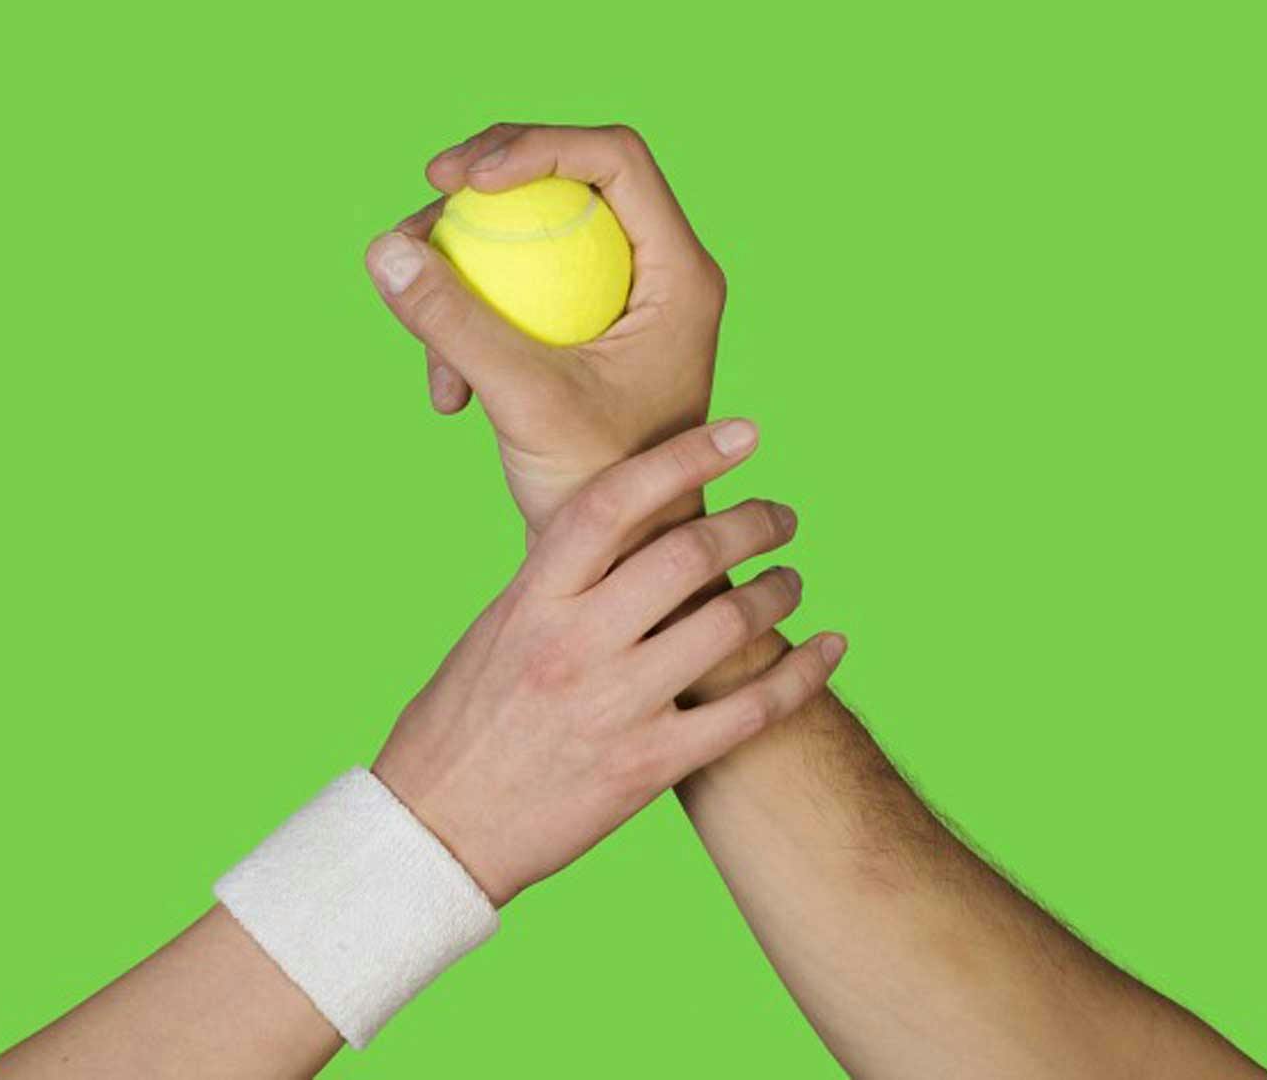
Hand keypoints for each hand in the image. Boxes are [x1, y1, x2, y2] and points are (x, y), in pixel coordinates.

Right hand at [365, 123, 724, 530]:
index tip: (461, 181)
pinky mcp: (577, 328)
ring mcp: (615, 299)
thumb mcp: (524, 400)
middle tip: (418, 215)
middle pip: (566, 177)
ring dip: (459, 273)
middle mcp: (656, 272)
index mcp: (680, 273)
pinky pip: (512, 287)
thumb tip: (382, 247)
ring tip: (434, 361)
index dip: (536, 146)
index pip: (616, 159)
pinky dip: (465, 322)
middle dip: (482, 189)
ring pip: (528, 232)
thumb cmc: (595, 490)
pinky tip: (449, 396)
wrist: (616, 557)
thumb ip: (456, 323)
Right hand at [372, 421, 846, 905]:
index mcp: (532, 599)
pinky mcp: (650, 766)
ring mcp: (616, 706)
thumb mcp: (496, 629)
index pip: (615, 502)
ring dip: (779, 591)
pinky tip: (830, 649)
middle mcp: (575, 643)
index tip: (742, 435)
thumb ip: (559, 581)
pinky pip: (750, 711)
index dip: (686, 457)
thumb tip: (622, 531)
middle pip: (689, 554)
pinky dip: (802, 673)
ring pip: (728, 623)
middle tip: (782, 516)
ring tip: (792, 580)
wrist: (436, 831)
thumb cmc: (460, 724)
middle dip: (754, 523)